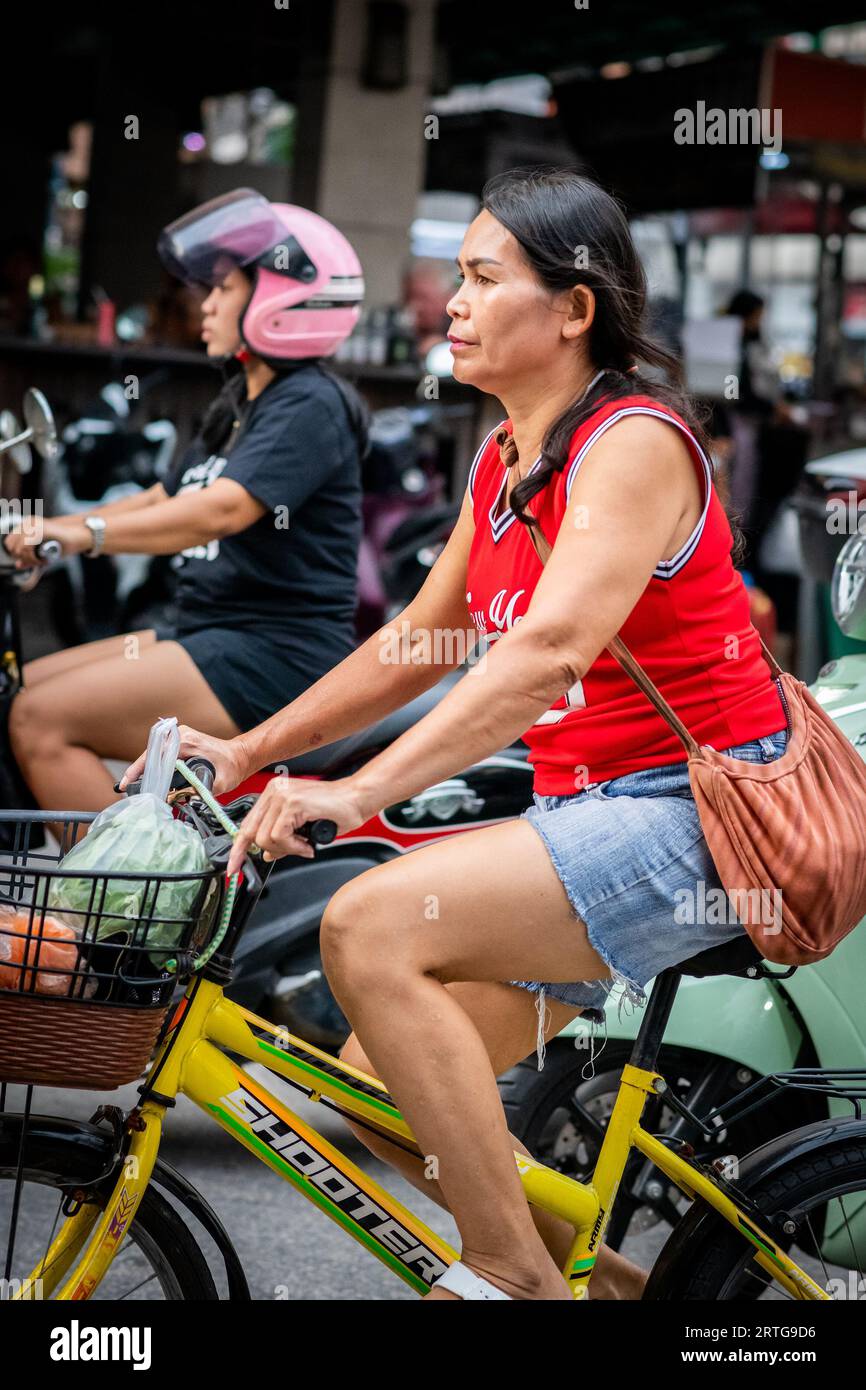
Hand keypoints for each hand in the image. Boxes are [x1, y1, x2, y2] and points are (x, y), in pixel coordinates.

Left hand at [3, 516, 89, 568]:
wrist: (79, 534)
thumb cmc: (64, 542)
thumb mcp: (43, 550)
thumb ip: (29, 557)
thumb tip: (18, 565)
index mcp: (26, 525)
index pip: (9, 542)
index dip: (17, 554)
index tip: (31, 560)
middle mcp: (28, 522)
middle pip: (12, 546)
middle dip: (24, 558)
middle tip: (38, 561)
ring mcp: (34, 524)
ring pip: (19, 548)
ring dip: (30, 559)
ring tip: (42, 561)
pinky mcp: (40, 529)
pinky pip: (28, 547)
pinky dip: (34, 558)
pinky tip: (44, 560)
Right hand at [120, 725, 249, 796]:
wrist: (241, 756)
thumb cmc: (232, 766)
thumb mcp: (219, 783)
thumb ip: (200, 791)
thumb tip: (178, 798)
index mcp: (187, 742)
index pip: (156, 755)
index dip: (139, 770)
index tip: (127, 782)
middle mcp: (180, 735)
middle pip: (151, 753)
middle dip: (137, 771)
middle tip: (126, 787)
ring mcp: (179, 736)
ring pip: (154, 753)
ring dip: (144, 768)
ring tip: (133, 784)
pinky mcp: (180, 741)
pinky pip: (161, 753)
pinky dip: (153, 765)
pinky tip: (147, 778)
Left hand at [227, 776, 366, 876]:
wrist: (358, 799)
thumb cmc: (336, 811)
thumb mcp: (301, 828)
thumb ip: (281, 838)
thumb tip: (265, 853)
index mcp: (273, 792)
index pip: (246, 824)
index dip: (239, 849)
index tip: (234, 866)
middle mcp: (274, 790)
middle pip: (253, 833)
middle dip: (271, 850)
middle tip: (295, 851)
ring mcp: (281, 794)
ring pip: (265, 837)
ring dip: (287, 849)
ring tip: (305, 845)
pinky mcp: (292, 803)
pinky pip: (280, 836)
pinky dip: (294, 846)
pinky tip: (308, 844)